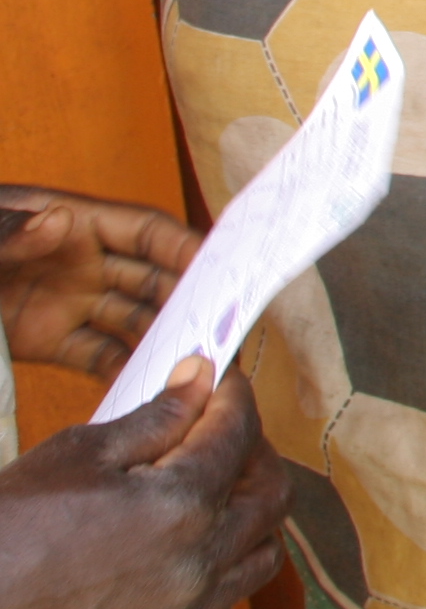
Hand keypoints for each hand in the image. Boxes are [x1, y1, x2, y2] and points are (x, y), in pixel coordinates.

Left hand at [0, 190, 200, 377]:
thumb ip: (13, 233)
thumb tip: (60, 219)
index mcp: (75, 226)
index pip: (146, 233)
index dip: (185, 250)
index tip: (221, 273)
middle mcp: (83, 263)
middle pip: (153, 280)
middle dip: (188, 303)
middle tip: (218, 331)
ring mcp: (70, 302)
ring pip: (134, 321)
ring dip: (163, 341)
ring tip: (189, 368)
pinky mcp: (49, 339)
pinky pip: (97, 355)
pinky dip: (122, 372)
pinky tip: (144, 388)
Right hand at [0, 359, 287, 608]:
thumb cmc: (7, 527)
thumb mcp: (78, 454)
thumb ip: (155, 418)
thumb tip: (201, 380)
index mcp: (182, 505)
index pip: (238, 434)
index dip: (232, 397)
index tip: (219, 381)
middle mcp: (200, 562)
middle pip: (272, 493)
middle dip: (256, 451)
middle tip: (221, 430)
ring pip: (263, 553)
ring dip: (252, 512)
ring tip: (215, 488)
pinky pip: (228, 599)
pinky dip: (227, 565)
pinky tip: (192, 545)